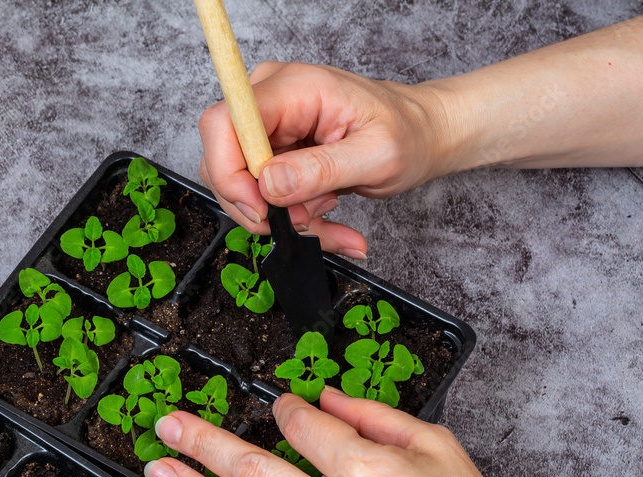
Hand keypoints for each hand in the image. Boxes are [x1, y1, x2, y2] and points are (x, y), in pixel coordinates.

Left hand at [143, 388, 554, 476]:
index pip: (300, 426)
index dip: (282, 408)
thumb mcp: (435, 446)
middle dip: (202, 443)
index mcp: (367, 470)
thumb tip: (327, 397)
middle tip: (167, 426)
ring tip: (161, 472)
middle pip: (251, 470)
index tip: (277, 403)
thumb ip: (374, 415)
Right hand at [198, 62, 457, 257]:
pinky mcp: (272, 152)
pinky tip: (326, 222)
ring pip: (241, 187)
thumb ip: (321, 169)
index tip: (263, 211)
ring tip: (328, 219)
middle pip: (223, 161)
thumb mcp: (376, 156)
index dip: (229, 173)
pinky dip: (292, 219)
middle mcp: (270, 101)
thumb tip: (269, 184)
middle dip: (262, 207)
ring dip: (283, 218)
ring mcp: (267, 127)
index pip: (224, 123)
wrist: (418, 134)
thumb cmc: (406, 133)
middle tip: (308, 221)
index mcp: (294, 88)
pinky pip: (261, 195)